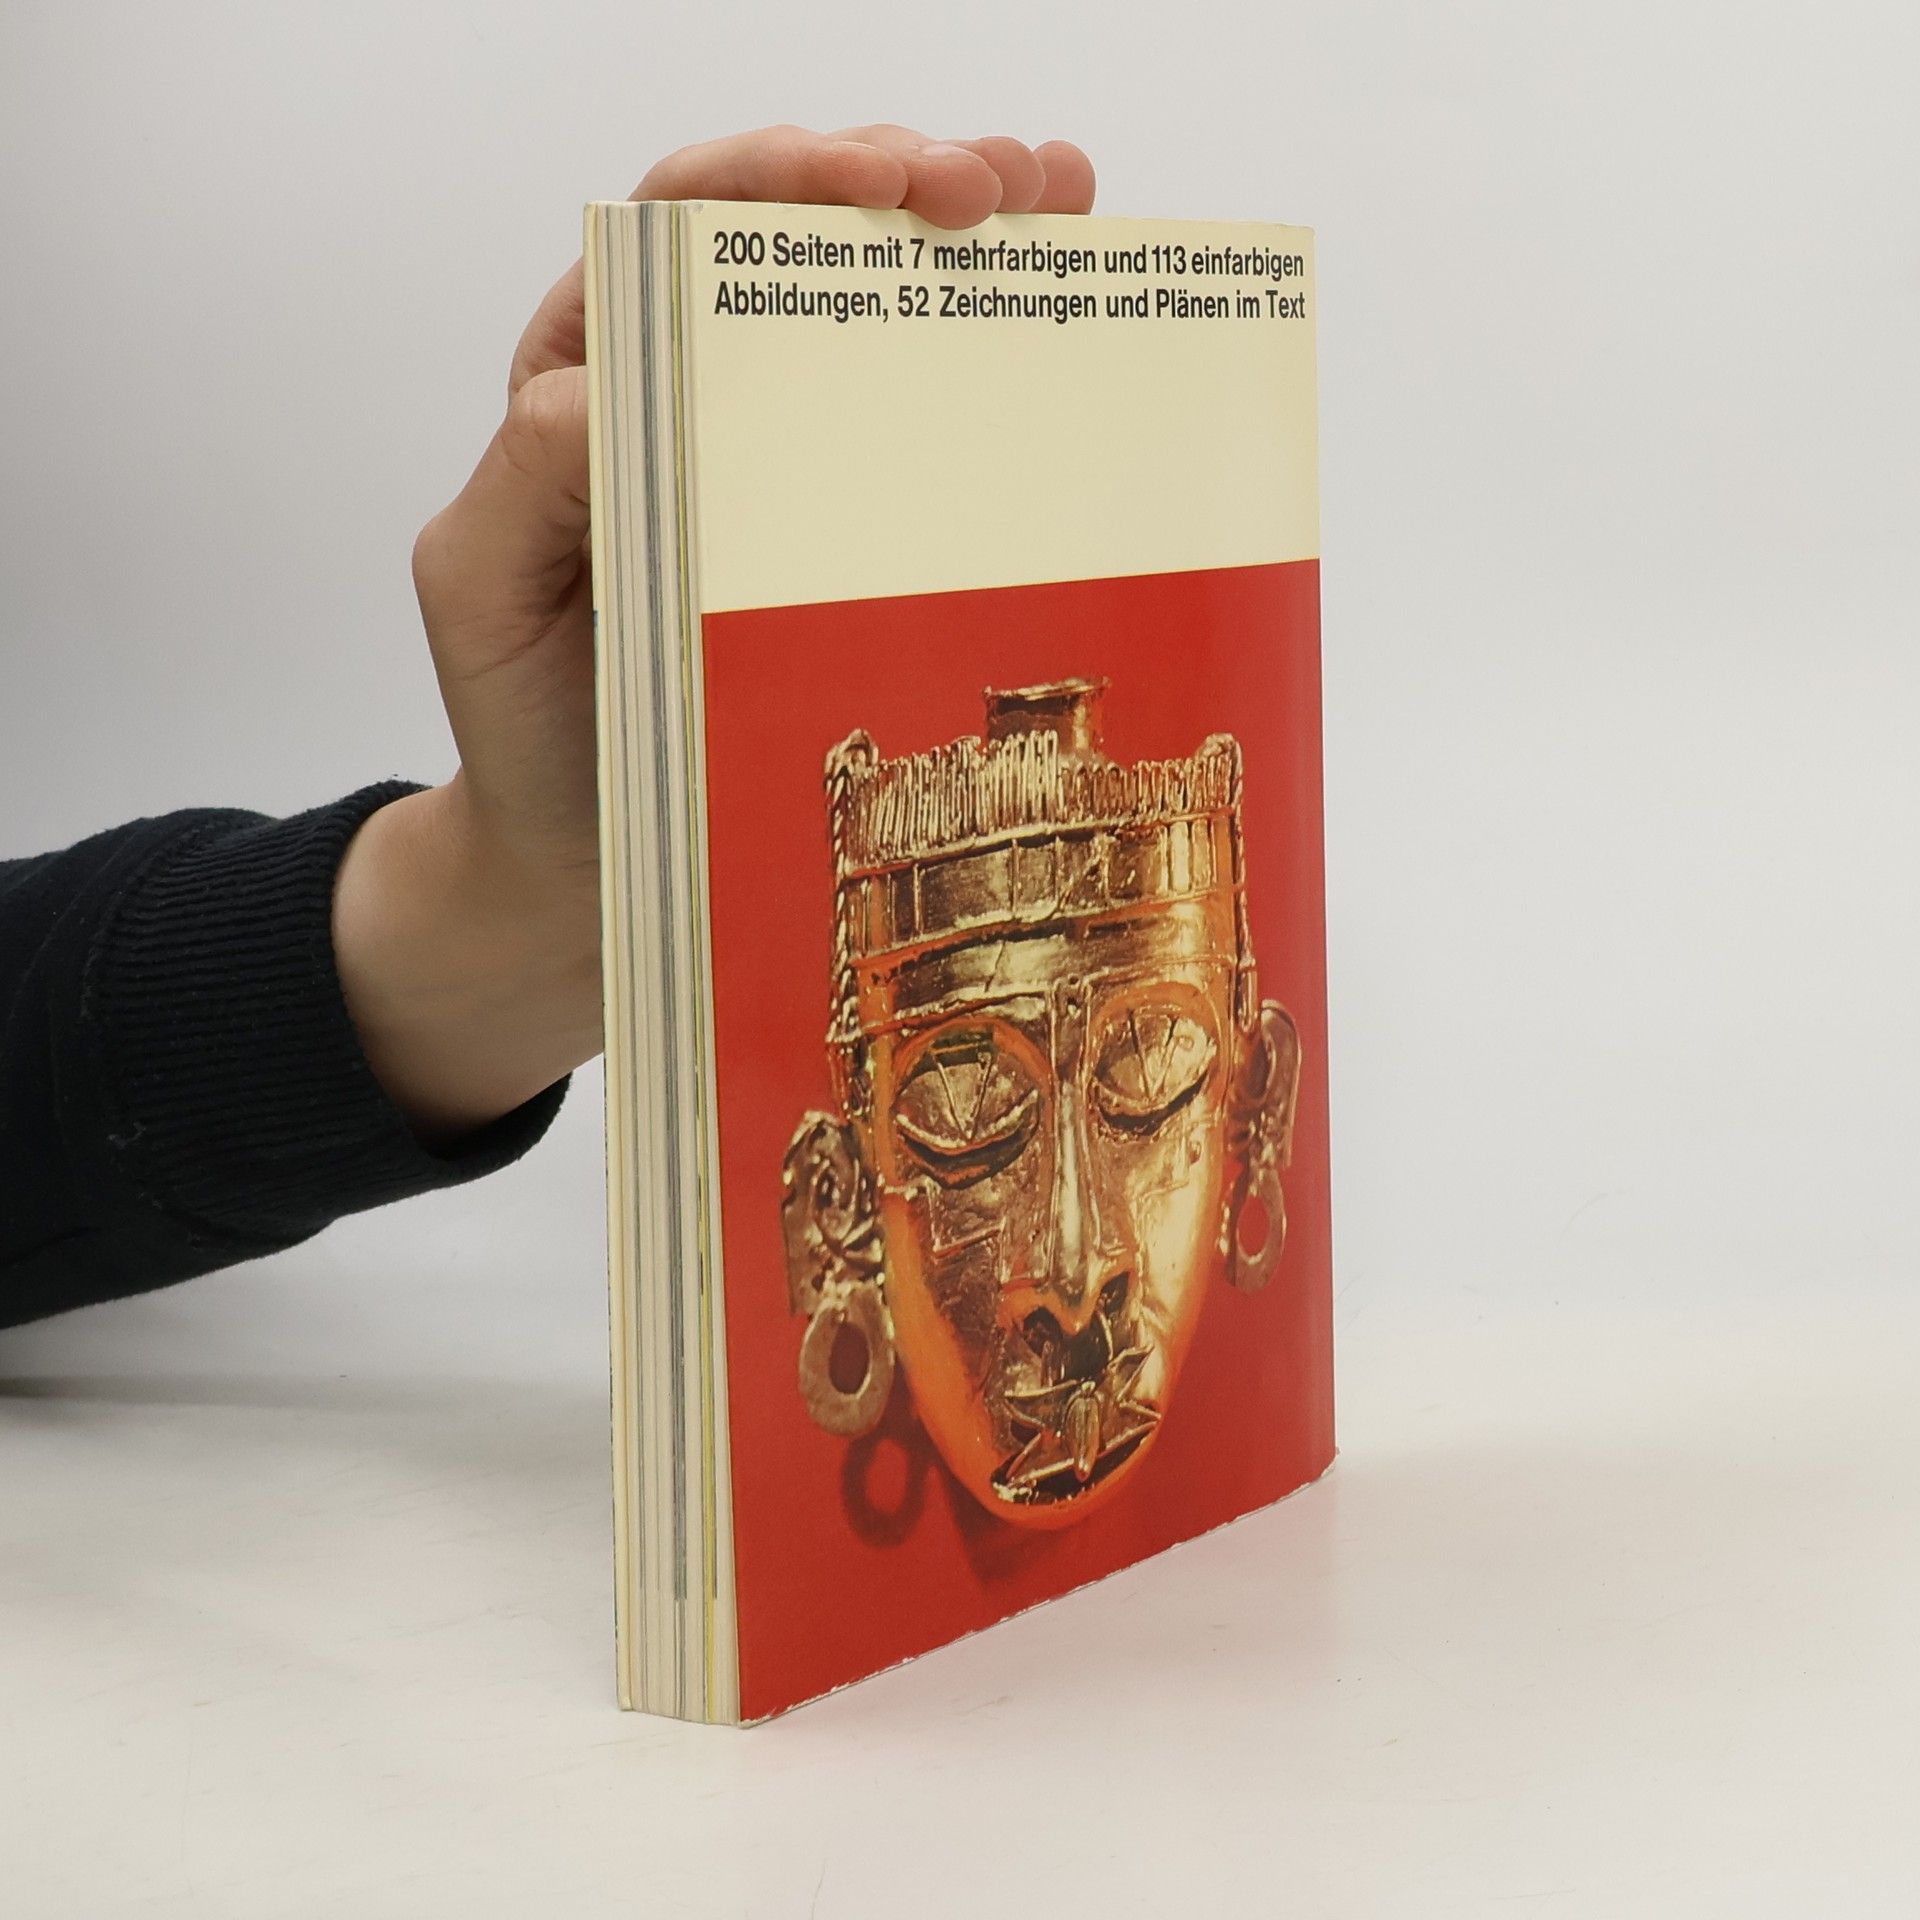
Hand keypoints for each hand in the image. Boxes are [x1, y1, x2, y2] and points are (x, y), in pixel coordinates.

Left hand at [332, 126, 1097, 1138]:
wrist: (588, 851)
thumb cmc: (527, 722)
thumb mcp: (483, 592)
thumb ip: (527, 481)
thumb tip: (609, 390)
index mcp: (597, 380)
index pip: (680, 228)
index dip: (774, 177)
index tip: (872, 182)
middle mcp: (693, 393)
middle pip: (796, 232)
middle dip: (898, 177)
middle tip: (991, 188)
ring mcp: (779, 458)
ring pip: (871, 302)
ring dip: (968, 229)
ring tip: (1056, 197)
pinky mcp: (845, 525)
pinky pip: (918, 412)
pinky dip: (992, 335)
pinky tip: (1065, 278)